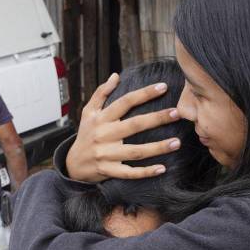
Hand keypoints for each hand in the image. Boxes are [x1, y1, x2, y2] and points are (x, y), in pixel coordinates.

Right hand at [65, 73, 182, 181]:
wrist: (73, 164)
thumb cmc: (85, 135)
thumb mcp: (88, 112)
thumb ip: (101, 93)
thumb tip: (115, 76)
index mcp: (101, 119)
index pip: (125, 102)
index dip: (144, 94)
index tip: (163, 87)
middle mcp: (104, 135)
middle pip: (134, 125)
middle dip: (157, 119)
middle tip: (177, 113)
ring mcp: (107, 155)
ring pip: (136, 151)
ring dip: (157, 147)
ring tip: (177, 142)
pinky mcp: (109, 171)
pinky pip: (130, 173)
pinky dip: (145, 172)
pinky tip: (162, 168)